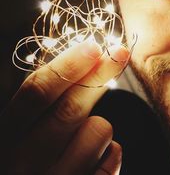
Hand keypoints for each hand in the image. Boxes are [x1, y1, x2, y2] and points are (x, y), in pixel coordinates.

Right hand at [0, 40, 129, 173]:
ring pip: (98, 130)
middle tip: (119, 54)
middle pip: (70, 108)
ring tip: (86, 137)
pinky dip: (110, 149)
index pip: (35, 94)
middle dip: (99, 74)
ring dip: (100, 124)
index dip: (67, 66)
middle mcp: (24, 163)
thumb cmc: (27, 162)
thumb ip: (40, 105)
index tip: (93, 46)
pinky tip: (96, 156)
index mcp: (5, 139)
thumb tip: (80, 58)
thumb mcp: (20, 134)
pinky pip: (113, 156)